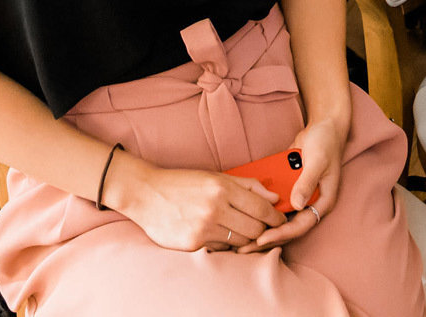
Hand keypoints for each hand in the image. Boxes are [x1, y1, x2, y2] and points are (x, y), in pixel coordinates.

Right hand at [109, 157, 284, 252]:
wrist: (146, 194)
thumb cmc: (183, 183)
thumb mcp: (215, 176)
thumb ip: (248, 186)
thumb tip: (274, 197)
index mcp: (222, 188)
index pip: (261, 208)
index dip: (275, 217)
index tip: (279, 219)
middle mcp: (214, 208)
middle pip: (255, 229)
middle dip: (263, 230)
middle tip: (263, 228)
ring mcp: (203, 228)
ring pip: (240, 241)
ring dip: (245, 238)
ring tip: (241, 230)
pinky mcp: (193, 244)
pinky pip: (221, 249)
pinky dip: (226, 244)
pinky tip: (220, 235)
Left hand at [243, 115, 346, 251]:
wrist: (324, 127)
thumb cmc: (325, 142)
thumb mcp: (318, 161)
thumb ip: (307, 182)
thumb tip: (296, 204)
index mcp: (322, 202)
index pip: (301, 226)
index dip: (280, 234)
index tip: (260, 239)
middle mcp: (311, 204)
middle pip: (288, 228)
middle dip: (267, 238)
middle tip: (243, 248)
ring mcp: (300, 198)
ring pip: (280, 219)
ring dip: (262, 228)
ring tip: (240, 239)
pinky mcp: (291, 190)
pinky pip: (275, 204)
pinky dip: (262, 210)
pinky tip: (244, 214)